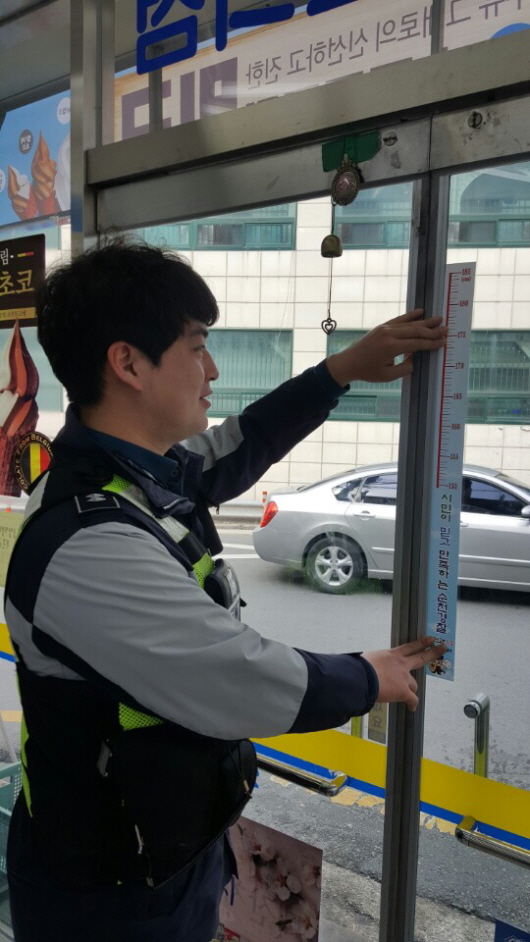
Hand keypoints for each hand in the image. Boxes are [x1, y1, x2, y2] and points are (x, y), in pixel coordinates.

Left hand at [326, 309, 446, 387]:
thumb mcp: (388, 375)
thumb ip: (406, 367)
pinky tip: (420, 312)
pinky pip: (399, 319)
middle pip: (416, 330)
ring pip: (409, 323)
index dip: (431, 343)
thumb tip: (417, 357)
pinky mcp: (382, 327)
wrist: (349, 362)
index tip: (444, 341)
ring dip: (425, 321)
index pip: (417, 344)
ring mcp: (385, 328)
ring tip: (438, 318)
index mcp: (391, 347)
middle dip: (432, 330)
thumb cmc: (368, 372)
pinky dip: (410, 315)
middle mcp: (389, 334)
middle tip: (446, 329)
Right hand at [362, 637, 446, 710]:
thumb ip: (373, 663)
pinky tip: (411, 708)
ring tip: (407, 694)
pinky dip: (412, 704)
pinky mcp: (404, 691)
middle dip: (432, 653)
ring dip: (410, 688)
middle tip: (442, 648)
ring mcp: (404, 678)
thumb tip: (367, 668)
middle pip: (420, 657)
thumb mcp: (367, 660)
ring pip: (414, 684)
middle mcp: (401, 664)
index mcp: (391, 655)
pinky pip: (412, 699)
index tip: (430, 639)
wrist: (361, 678)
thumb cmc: (359, 669)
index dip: (421, 643)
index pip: (409, 647)